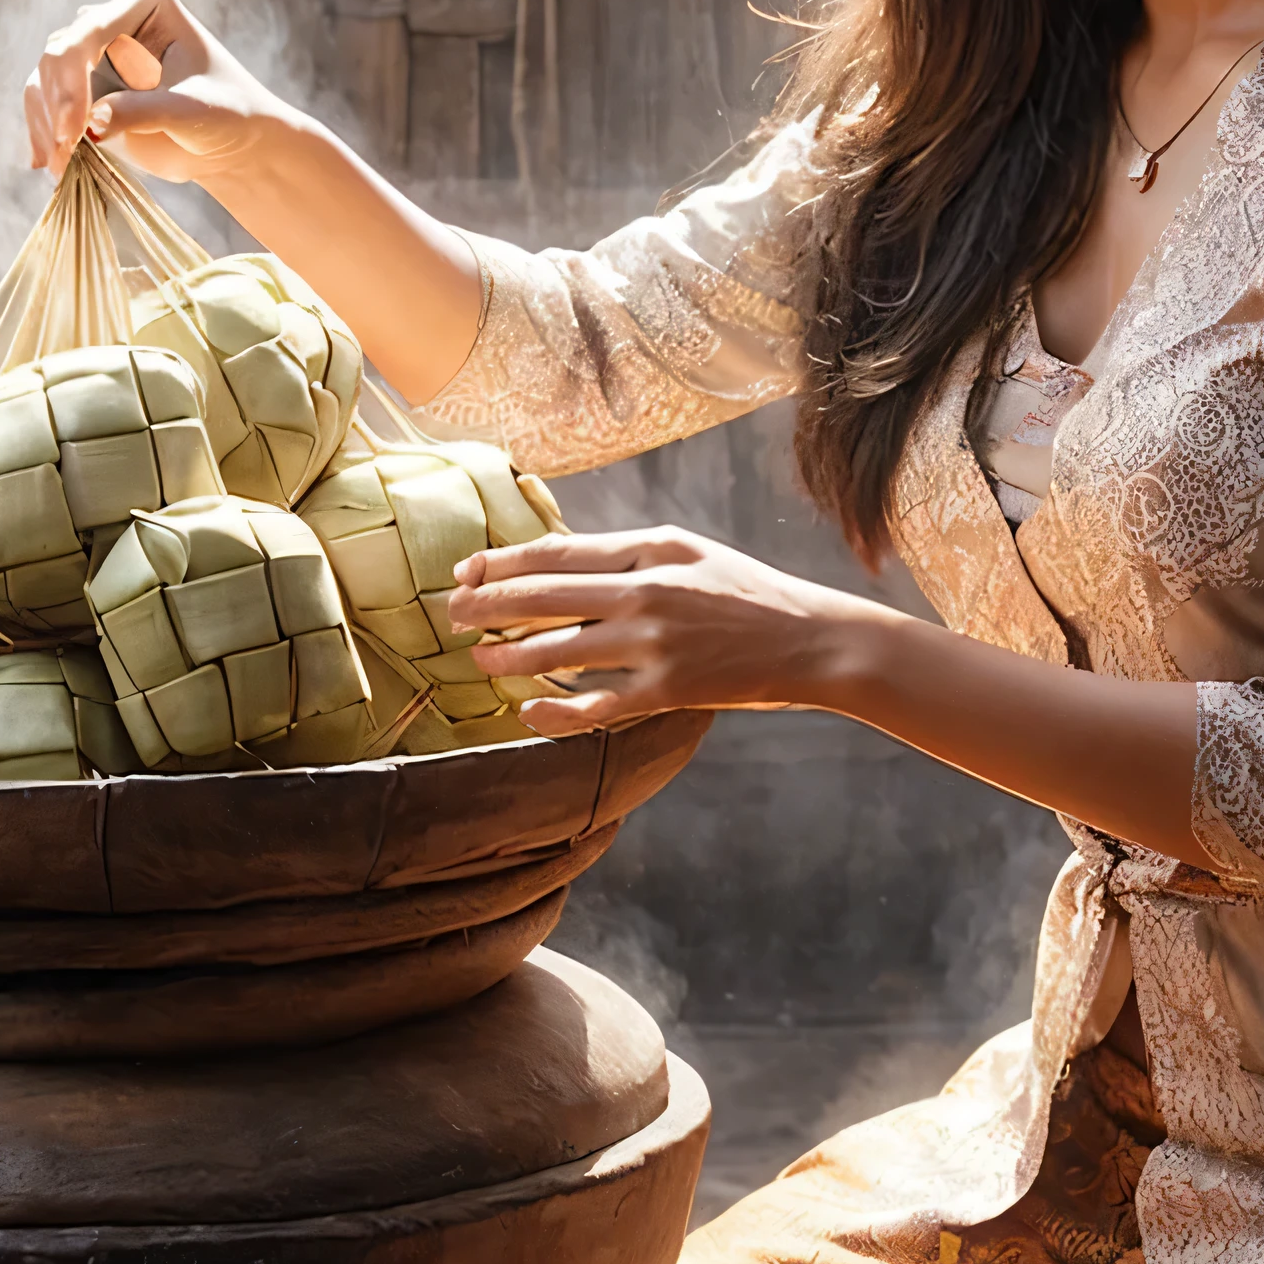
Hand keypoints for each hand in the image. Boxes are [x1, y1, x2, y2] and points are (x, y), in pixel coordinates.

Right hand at [22, 0, 299, 180]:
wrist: (231, 143)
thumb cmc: (227, 114)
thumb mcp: (190, 112)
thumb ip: (143, 112)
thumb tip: (92, 124)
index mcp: (146, 0)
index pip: (91, 30)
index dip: (73, 78)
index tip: (76, 130)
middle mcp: (112, 17)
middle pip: (60, 53)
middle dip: (56, 105)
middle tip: (64, 152)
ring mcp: (93, 52)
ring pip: (45, 78)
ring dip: (46, 123)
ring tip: (59, 166)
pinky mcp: (84, 87)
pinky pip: (47, 104)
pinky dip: (44, 133)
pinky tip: (48, 164)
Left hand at [444, 525, 883, 731]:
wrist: (812, 640)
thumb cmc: (747, 594)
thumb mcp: (689, 554)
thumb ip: (629, 556)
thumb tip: (561, 563)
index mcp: (650, 550)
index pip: (556, 553)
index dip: (502, 563)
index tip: (467, 571)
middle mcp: (646, 592)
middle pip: (544, 596)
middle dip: (487, 605)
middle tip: (451, 612)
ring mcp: (655, 644)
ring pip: (558, 651)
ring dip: (510, 657)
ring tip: (481, 660)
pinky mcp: (667, 691)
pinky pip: (595, 707)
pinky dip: (555, 713)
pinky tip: (529, 712)